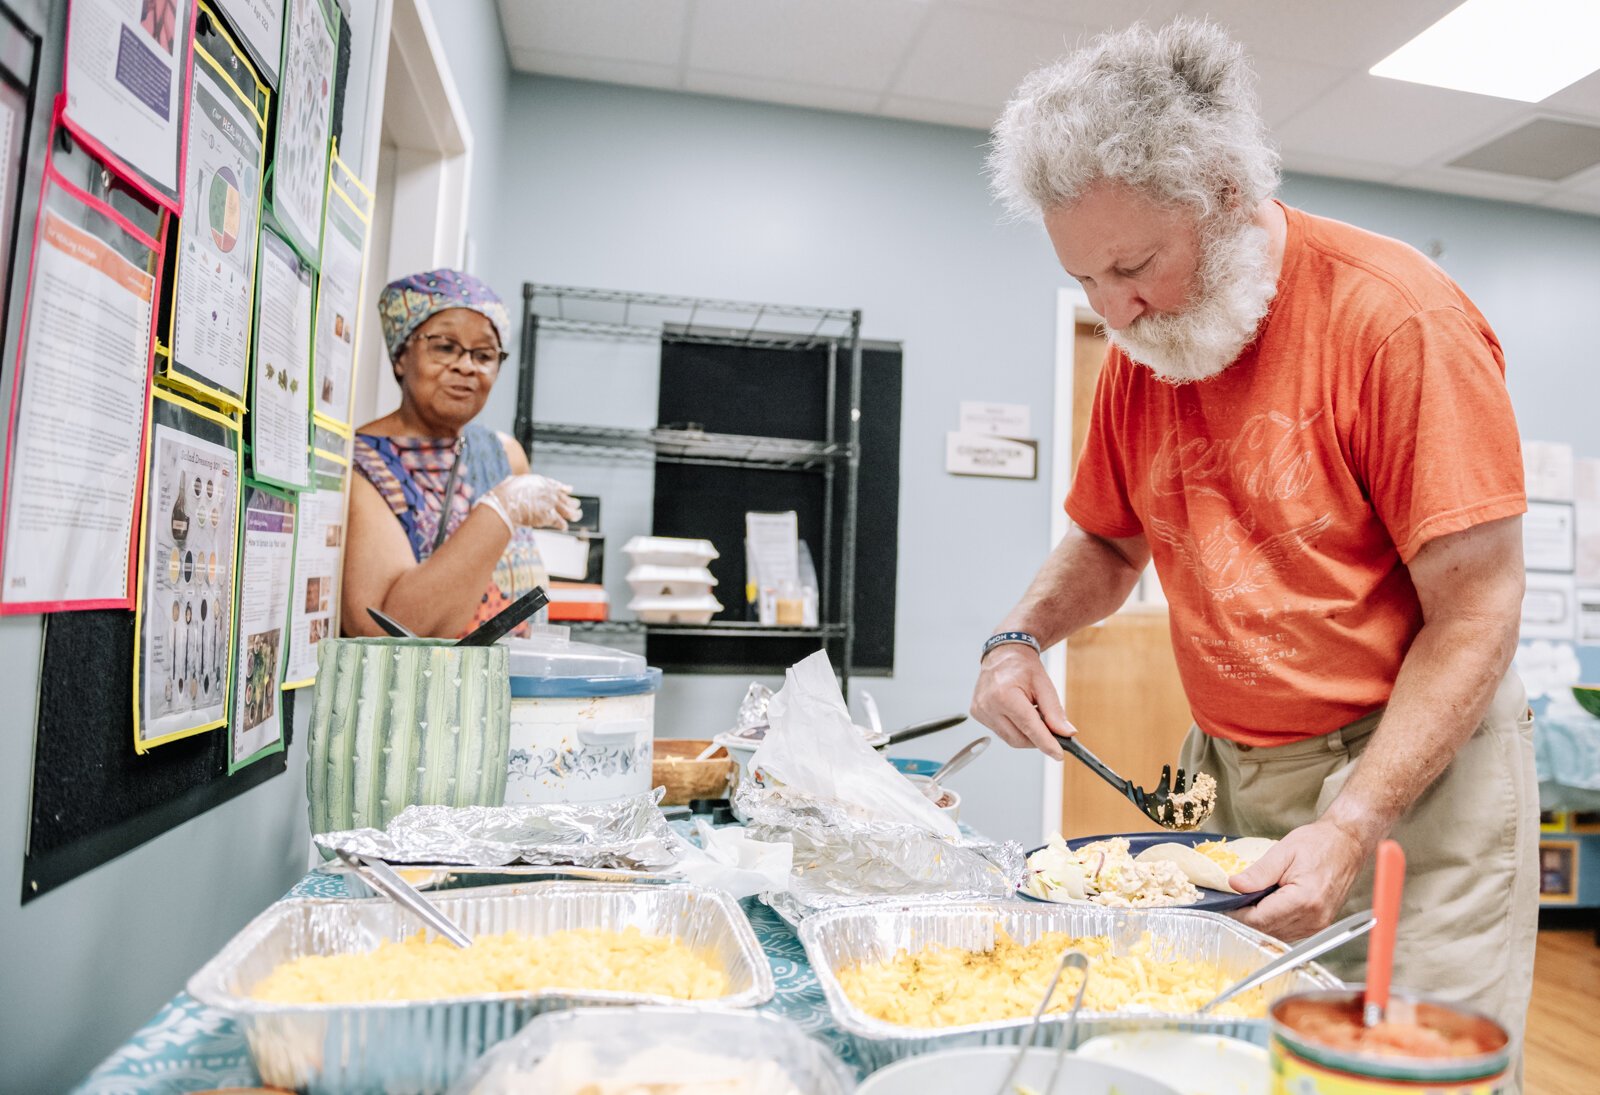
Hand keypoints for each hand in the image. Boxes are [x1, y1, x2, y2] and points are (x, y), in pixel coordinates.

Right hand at [483, 474, 581, 529]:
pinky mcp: (549, 517)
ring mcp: (550, 504)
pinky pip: (559, 522)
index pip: (556, 485)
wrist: (505, 502)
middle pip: (564, 498)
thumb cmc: (504, 493)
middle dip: (572, 502)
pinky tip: (564, 527)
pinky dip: (562, 525)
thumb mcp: (512, 482)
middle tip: (577, 504)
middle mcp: (549, 492)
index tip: (570, 489)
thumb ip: (518, 484)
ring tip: (577, 516)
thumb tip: (511, 482)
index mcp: (541, 482)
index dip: (564, 489)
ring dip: (573, 514)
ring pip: (567, 510)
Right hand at [969, 644, 1073, 758]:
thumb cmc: (1023, 667)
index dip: (1046, 743)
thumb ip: (1055, 712)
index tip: (1058, 754)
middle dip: (1038, 739)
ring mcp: (980, 710)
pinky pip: (1001, 732)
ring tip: (1032, 715)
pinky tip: (1018, 714)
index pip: (1030, 727)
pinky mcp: (977, 714)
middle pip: (1019, 738)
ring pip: (1010, 738)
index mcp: (1004, 695)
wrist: (1004, 654)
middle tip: (1050, 730)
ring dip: (1026, 734)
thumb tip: (1066, 733)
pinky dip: (1014, 729)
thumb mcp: (1044, 686)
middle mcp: (988, 704)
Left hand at [1229, 818, 1367, 940]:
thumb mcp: (1283, 852)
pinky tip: (1267, 906)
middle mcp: (1313, 918)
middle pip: (1267, 930)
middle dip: (1246, 918)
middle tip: (1231, 902)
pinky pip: (1289, 931)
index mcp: (1304, 900)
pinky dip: (1274, 923)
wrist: (1347, 844)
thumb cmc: (1319, 843)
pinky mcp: (1320, 924)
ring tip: (1249, 901)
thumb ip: (1258, 873)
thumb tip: (1234, 886)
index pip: (1260, 920)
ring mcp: (1319, 924)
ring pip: (1276, 934)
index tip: (1223, 904)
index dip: (1237, 914)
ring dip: (1260, 922)